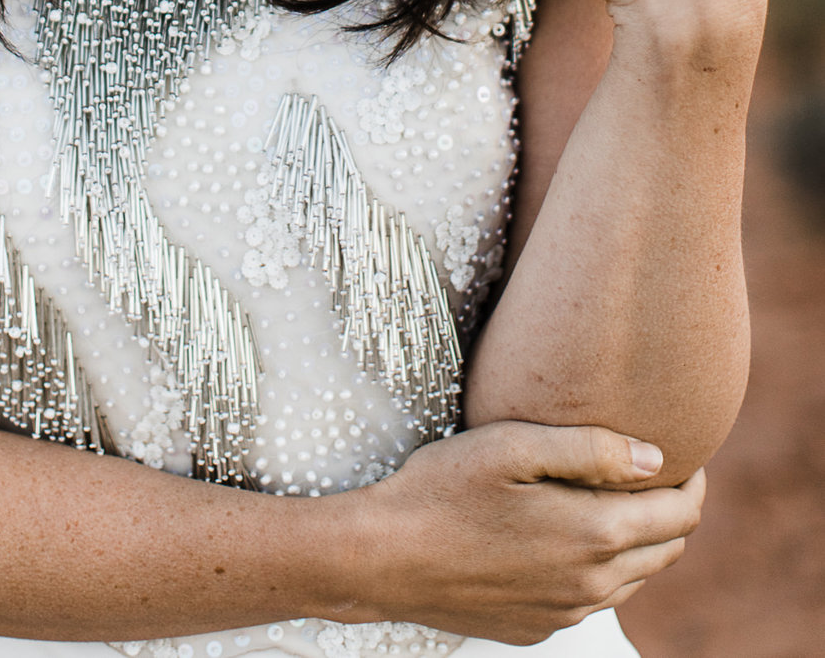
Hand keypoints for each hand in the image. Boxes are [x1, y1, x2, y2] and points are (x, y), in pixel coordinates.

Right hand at [332, 421, 701, 640]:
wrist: (382, 558)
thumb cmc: (440, 491)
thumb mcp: (509, 447)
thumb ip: (591, 449)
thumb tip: (658, 459)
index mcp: (596, 533)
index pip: (681, 514)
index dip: (692, 483)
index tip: (684, 458)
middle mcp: (594, 583)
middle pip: (666, 551)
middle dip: (669, 513)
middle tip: (648, 479)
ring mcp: (567, 611)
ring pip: (631, 580)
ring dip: (633, 545)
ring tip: (603, 506)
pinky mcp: (538, 627)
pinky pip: (587, 600)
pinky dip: (591, 570)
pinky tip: (555, 542)